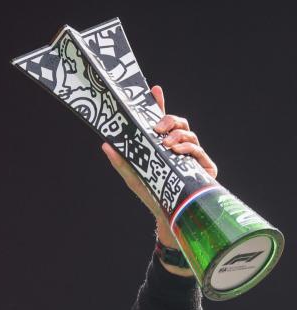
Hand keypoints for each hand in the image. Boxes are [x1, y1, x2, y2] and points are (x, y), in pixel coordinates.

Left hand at [101, 85, 214, 275]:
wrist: (168, 217)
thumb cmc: (151, 194)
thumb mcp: (133, 176)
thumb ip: (121, 161)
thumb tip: (105, 144)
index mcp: (163, 146)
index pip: (162, 121)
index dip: (160, 104)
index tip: (155, 89)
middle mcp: (180, 148)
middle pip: (180, 124)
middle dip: (169, 120)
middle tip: (156, 128)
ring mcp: (194, 157)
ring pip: (190, 135)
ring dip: (177, 135)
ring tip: (165, 143)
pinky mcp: (205, 168)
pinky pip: (199, 152)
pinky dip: (187, 148)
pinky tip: (176, 151)